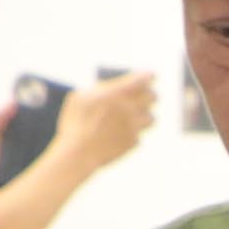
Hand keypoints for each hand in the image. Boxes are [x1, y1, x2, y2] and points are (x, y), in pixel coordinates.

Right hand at [45, 67, 158, 181]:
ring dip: (144, 115)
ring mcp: (134, 126)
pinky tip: (122, 133)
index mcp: (118, 92)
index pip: (144, 79)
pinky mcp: (133, 141)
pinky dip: (133, 133)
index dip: (148, 76)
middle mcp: (131, 108)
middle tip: (145, 94)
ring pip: (151, 118)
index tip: (150, 75)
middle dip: (150, 94)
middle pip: (153, 96)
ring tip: (135, 115)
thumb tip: (108, 88)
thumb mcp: (81, 98)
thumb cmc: (75, 123)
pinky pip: (140, 134)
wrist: (79, 152)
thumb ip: (99, 90)